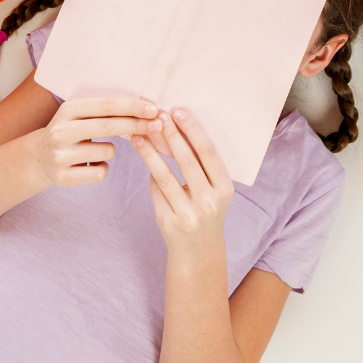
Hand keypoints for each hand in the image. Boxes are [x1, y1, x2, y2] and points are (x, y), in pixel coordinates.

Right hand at [33, 96, 162, 189]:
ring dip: (111, 151)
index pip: (106, 105)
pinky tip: (88, 165)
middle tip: (159, 125)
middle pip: (109, 126)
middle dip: (138, 125)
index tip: (154, 109)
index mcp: (69, 109)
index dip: (132, 107)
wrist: (39, 158)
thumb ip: (106, 111)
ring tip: (94, 150)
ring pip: (108, 152)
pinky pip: (100, 173)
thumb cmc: (72, 131)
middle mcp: (62, 130)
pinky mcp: (63, 177)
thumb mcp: (81, 115)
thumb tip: (147, 111)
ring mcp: (60, 155)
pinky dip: (102, 169)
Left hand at [132, 109, 234, 262]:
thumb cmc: (205, 209)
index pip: (208, 152)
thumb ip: (200, 165)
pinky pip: (156, 190)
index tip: (178, 111)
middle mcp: (208, 202)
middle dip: (170, 135)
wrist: (199, 251)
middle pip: (186, 161)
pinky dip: (150, 173)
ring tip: (138, 135)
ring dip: (149, 152)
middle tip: (157, 116)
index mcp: (224, 188)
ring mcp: (188, 214)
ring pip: (164, 176)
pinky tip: (145, 158)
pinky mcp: (168, 221)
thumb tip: (173, 129)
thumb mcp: (214, 189)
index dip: (192, 129)